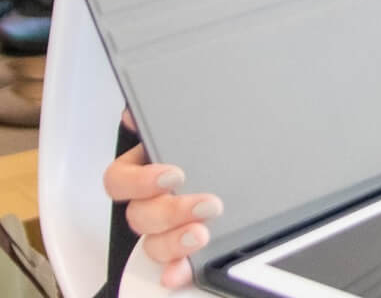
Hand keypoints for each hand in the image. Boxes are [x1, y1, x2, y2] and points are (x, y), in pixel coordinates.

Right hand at [102, 111, 224, 289]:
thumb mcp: (206, 116)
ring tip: (202, 234)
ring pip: (152, 243)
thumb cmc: (223, 136)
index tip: (173, 175)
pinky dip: (176, 269)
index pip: (120, 180)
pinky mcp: (184, 248)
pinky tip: (182, 270)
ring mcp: (166, 227)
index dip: (140, 181)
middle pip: (139, 215)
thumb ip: (174, 113)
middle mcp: (152, 200)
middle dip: (171, 212)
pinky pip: (172, 265)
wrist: (260, 150)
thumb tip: (138, 109)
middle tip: (208, 204)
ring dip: (173, 243)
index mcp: (147, 168)